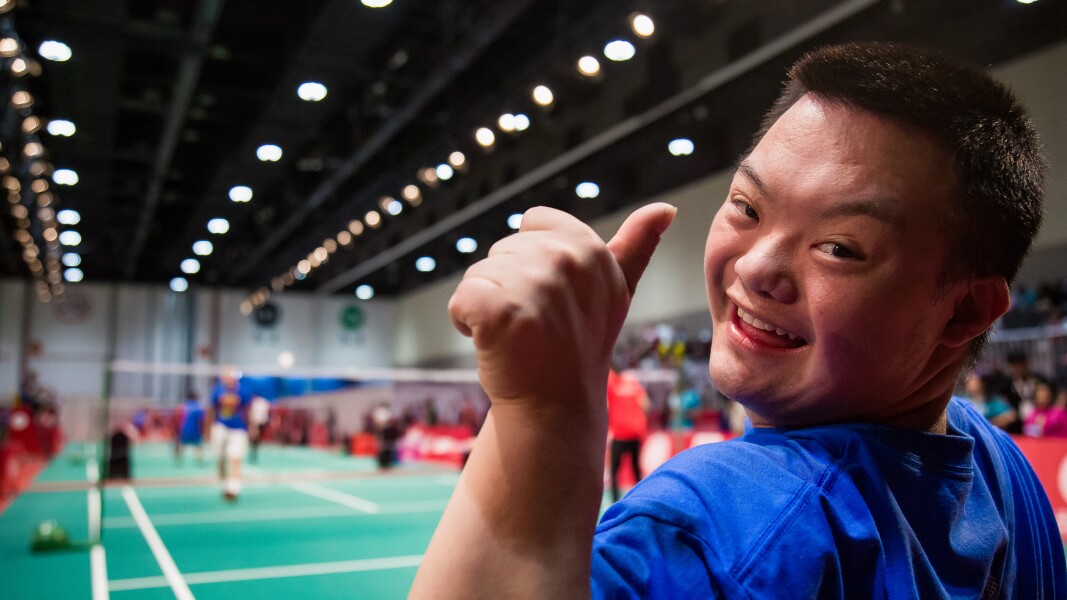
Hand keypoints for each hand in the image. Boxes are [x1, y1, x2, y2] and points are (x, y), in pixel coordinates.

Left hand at [449, 203, 675, 414]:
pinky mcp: (495, 309)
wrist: (554, 408)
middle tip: (537, 324)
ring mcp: (530, 284)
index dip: (532, 259)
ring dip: (487, 305)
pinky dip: (465, 324)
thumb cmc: (577, 347)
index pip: (533, 223)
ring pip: (479, 273)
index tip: (553, 297)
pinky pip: (460, 300)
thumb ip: (636, 246)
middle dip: (509, 284)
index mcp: (590, 249)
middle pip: (503, 249)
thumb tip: (665, 208)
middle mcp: (564, 260)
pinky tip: (494, 344)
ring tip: (519, 336)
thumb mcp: (615, 291)